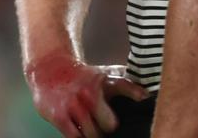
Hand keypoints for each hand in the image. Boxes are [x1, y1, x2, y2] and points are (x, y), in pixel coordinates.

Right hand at [26, 54, 147, 137]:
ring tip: (91, 127)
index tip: (144, 98)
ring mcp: (74, 105)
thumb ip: (126, 84)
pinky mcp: (59, 115)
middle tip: (106, 126)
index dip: (136, 93)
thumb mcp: (105, 75)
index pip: (124, 86)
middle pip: (109, 125)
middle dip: (108, 128)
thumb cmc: (82, 76)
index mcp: (104, 81)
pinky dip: (80, 137)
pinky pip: (75, 137)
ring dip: (93, 134)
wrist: (50, 68)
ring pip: (92, 134)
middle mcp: (90, 93)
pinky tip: (80, 130)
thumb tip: (147, 95)